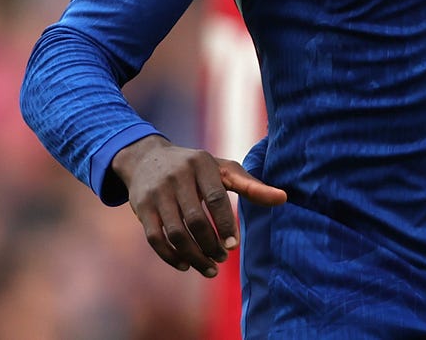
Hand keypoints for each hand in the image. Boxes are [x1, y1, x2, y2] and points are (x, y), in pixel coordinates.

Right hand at [110, 134, 286, 276]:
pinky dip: (171, 257)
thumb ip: (251, 185)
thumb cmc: (195, 167)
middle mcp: (176, 177)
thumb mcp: (221, 169)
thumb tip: (284, 198)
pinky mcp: (141, 209)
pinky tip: (185, 266)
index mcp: (201, 164)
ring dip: (193, 256)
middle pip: (194, 220)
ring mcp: (156, 193)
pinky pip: (155, 239)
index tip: (233, 246)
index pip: (216, 198)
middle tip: (222, 259)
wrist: (147, 158)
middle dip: (210, 245)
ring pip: (175, 233)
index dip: (225, 224)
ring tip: (209, 268)